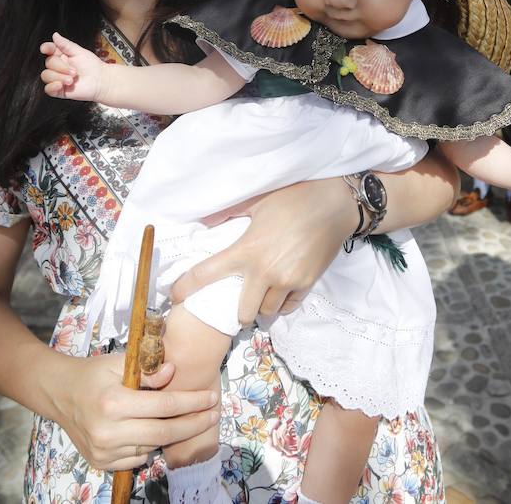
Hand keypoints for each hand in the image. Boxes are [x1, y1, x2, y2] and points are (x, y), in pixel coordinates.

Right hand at [40, 32, 109, 101]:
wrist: (101, 81)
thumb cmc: (92, 66)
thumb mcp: (79, 52)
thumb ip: (66, 44)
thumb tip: (55, 35)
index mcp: (62, 56)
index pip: (49, 50)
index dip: (46, 48)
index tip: (45, 49)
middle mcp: (58, 67)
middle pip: (48, 63)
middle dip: (61, 67)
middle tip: (74, 71)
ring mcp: (58, 78)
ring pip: (46, 75)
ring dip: (59, 77)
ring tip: (72, 79)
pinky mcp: (59, 90)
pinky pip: (48, 89)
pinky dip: (52, 86)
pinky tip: (61, 85)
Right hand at [52, 353, 218, 471]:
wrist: (59, 394)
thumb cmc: (93, 373)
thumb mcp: (119, 363)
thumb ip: (148, 370)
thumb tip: (173, 372)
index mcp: (114, 402)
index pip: (165, 406)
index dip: (193, 402)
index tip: (212, 398)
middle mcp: (108, 431)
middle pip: (164, 434)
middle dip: (194, 425)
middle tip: (213, 415)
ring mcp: (103, 451)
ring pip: (152, 447)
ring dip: (169, 434)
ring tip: (179, 419)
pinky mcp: (100, 462)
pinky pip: (137, 459)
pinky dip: (148, 446)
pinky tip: (147, 430)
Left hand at [171, 178, 353, 324]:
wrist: (335, 204)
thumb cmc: (294, 197)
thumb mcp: (257, 201)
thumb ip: (229, 212)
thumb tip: (205, 220)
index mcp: (247, 250)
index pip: (206, 274)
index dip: (186, 287)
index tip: (175, 295)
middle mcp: (265, 272)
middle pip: (243, 312)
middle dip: (237, 312)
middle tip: (237, 302)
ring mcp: (288, 281)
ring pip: (267, 312)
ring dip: (261, 308)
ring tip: (261, 296)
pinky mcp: (308, 284)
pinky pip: (289, 306)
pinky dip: (282, 304)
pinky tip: (280, 294)